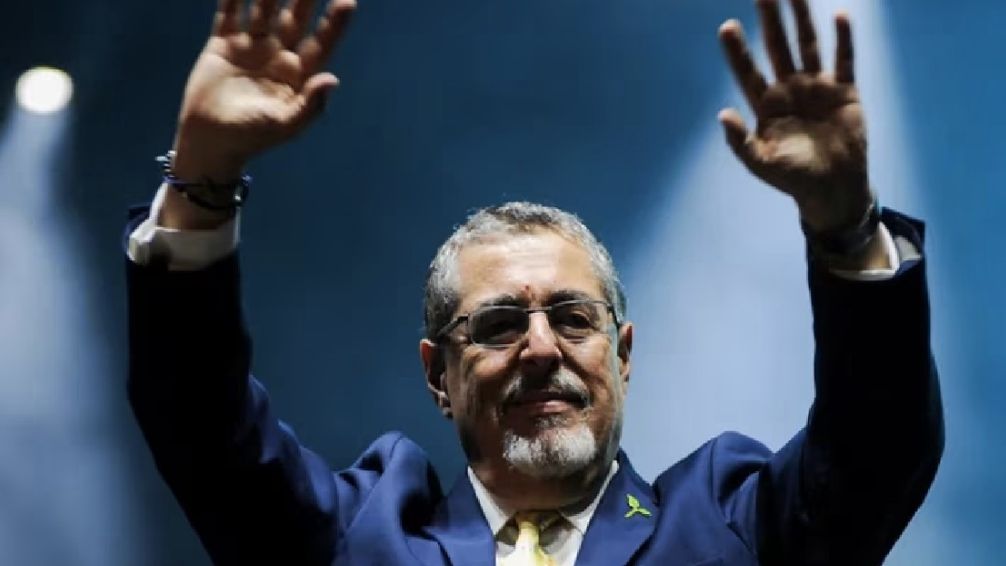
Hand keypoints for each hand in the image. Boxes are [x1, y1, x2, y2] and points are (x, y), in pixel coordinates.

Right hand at [172, 0, 355, 179]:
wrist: (210, 140)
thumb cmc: (252, 138)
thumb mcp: (285, 126)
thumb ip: (310, 105)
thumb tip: (332, 79)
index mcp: (298, 75)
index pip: (321, 42)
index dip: (335, 23)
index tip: (348, 1)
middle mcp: (278, 56)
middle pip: (295, 18)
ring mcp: (251, 47)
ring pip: (264, 10)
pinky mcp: (223, 44)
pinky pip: (229, 13)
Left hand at [718, 0, 870, 233]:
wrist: (833, 188)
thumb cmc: (793, 178)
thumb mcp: (762, 164)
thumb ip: (740, 141)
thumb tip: (722, 114)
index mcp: (766, 105)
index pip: (748, 72)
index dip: (738, 51)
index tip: (727, 26)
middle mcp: (789, 89)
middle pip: (777, 48)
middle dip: (770, 21)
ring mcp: (817, 87)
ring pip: (808, 46)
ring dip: (802, 19)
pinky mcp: (844, 91)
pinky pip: (843, 60)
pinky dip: (843, 40)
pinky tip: (840, 15)